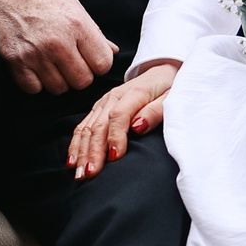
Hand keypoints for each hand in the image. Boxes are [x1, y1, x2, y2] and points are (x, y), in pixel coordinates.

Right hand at [0, 0, 116, 95]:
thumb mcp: (70, 3)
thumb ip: (93, 31)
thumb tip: (112, 50)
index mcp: (77, 24)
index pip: (103, 64)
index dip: (97, 63)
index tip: (89, 58)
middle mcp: (58, 41)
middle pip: (82, 81)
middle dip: (78, 74)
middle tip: (69, 60)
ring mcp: (35, 53)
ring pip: (59, 88)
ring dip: (56, 78)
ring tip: (49, 60)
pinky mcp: (15, 62)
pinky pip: (34, 89)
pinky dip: (34, 81)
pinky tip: (33, 64)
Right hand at [67, 61, 175, 178]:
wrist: (161, 72)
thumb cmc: (169, 88)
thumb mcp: (172, 98)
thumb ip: (155, 112)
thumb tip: (138, 127)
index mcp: (134, 93)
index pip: (119, 116)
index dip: (115, 137)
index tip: (114, 158)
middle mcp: (113, 97)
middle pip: (99, 125)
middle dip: (93, 151)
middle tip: (91, 174)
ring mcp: (103, 102)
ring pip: (87, 128)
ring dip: (81, 151)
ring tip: (79, 173)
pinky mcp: (98, 108)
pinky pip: (83, 126)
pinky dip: (76, 144)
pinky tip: (72, 160)